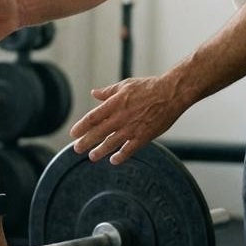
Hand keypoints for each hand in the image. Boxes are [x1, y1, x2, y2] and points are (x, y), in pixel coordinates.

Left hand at [69, 76, 187, 164]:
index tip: (73, 133)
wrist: (171, 94)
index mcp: (114, 103)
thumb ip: (108, 92)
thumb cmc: (148, 87)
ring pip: (111, 143)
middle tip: (77, 149)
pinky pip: (129, 149)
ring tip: (92, 156)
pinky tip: (114, 160)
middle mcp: (120, 117)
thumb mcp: (125, 85)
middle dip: (85, 142)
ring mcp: (132, 128)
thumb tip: (94, 93)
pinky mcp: (144, 136)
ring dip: (99, 151)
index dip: (81, 127)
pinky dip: (120, 156)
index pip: (92, 118)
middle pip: (98, 132)